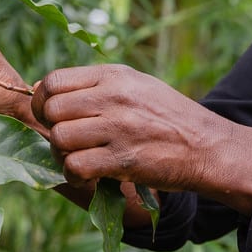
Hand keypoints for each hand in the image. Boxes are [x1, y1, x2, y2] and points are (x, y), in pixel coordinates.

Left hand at [31, 64, 251, 207]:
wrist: (208, 147)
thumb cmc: (169, 118)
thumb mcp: (137, 85)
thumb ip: (97, 86)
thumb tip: (47, 90)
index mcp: (114, 76)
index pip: (54, 81)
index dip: (43, 100)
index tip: (50, 115)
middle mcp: (113, 97)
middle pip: (51, 109)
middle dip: (49, 128)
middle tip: (64, 141)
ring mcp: (118, 128)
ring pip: (59, 137)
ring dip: (61, 153)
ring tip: (77, 158)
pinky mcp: (122, 160)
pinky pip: (75, 165)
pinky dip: (74, 174)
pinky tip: (87, 175)